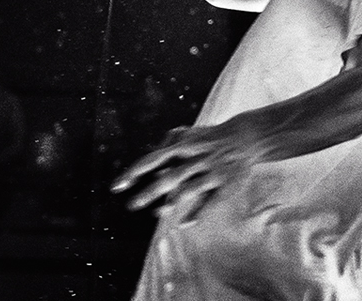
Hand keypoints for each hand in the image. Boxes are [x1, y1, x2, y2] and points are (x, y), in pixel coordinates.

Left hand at [110, 121, 255, 222]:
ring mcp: (211, 171)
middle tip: (130, 206)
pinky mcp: (225, 183)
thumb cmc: (207, 139)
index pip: (152, 159)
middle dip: (149, 193)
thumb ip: (167, 150)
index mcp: (182, 146)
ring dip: (171, 204)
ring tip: (154, 214)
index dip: (133, 173)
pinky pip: (210, 202)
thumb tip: (152, 172)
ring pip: (189, 190)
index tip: (116, 187)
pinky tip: (183, 225)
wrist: (245, 136)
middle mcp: (195, 159)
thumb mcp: (186, 137)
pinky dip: (197, 213)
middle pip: (169, 178)